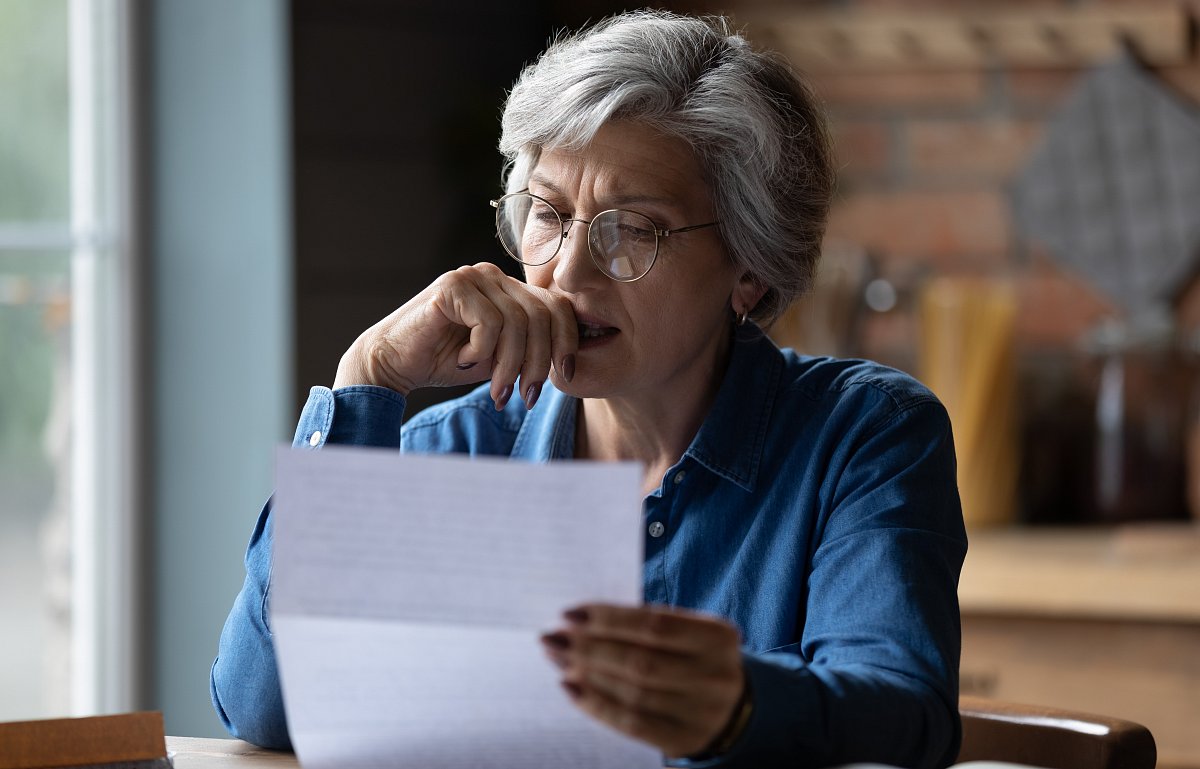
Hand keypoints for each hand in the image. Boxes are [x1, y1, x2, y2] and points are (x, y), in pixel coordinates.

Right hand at [333, 262, 577, 408]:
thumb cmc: (446, 361)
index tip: (565, 377)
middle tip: (524, 395)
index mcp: (510, 289)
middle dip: (538, 363)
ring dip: (509, 365)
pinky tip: (463, 360)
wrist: (393, 364)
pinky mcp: (451, 286)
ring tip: (496, 389)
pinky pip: (489, 322)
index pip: (557, 306)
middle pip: (542, 315)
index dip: (567, 343)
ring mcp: (473, 277)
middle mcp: (494, 276)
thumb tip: (570, 365)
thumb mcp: (501, 359)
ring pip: (517, 322)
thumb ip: (530, 351)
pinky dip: (481, 351)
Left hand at [540, 603, 746, 757]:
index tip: (568, 613)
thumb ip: (644, 626)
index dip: (608, 618)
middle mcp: (715, 675)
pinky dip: (596, 705)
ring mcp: (702, 711)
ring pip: (633, 693)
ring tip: (557, 660)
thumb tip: (578, 622)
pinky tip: (571, 689)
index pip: (654, 624)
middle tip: (552, 637)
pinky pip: (632, 723)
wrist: (732, 708)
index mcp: (718, 636)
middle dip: (589, 648)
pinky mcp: (684, 739)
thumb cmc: (692, 657)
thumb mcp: (686, 634)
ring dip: (587, 675)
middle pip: (640, 661)